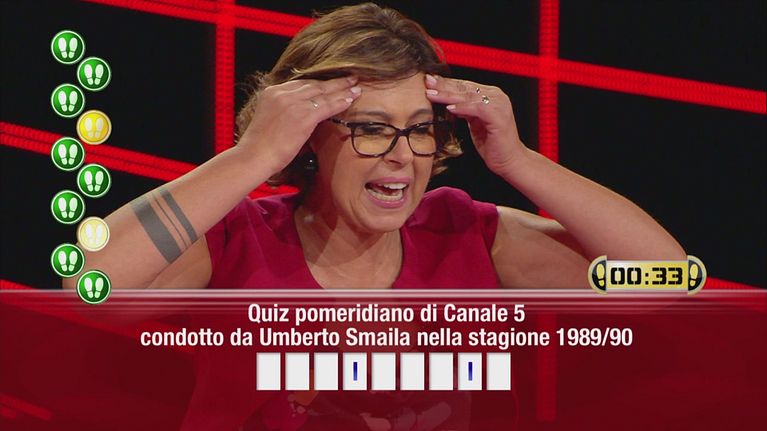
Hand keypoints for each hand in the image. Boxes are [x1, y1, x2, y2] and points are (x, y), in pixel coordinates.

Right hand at [237, 76, 361, 173]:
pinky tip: (350, 100)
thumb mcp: (269, 119)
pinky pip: (326, 107)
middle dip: (334, 83)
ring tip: (356, 88)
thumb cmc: (260, 145)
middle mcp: (282, 94)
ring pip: (323, 93)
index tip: (331, 82)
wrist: (254, 156)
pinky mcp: (303, 116)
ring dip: (342, 91)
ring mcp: (293, 104)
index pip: (301, 84)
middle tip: (350, 79)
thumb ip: (283, 111)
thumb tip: (301, 115)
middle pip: (314, 85)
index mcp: (272, 92)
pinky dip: (340, 103)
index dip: (319, 83)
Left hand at [424, 74, 526, 174]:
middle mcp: (496, 96)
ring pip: (469, 96)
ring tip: (431, 95)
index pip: (465, 86)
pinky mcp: (499, 117)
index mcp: (491, 95)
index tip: (429, 82)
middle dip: (444, 85)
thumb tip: (449, 102)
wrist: (510, 161)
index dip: (446, 83)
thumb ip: (465, 111)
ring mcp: (499, 105)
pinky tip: (450, 109)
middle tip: (427, 82)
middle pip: (465, 88)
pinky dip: (463, 108)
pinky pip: (478, 109)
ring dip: (448, 95)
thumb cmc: (493, 144)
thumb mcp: (475, 123)